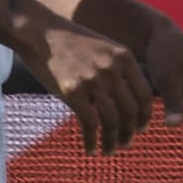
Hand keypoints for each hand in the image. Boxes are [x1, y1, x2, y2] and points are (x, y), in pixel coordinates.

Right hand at [19, 19, 153, 157]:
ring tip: (108, 151)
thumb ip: (116, 69)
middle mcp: (112, 69)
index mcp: (123, 58)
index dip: (143, 117)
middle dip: (129, 133)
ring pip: (112, 121)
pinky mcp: (72, 91)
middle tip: (124, 145)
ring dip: (112, 142)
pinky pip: (90, 125)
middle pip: (130, 111)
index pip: (144, 96)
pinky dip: (92, 141)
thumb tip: (126, 100)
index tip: (138, 129)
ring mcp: (93, 80)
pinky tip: (90, 149)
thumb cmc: (67, 41)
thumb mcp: (101, 48)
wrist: (38, 31)